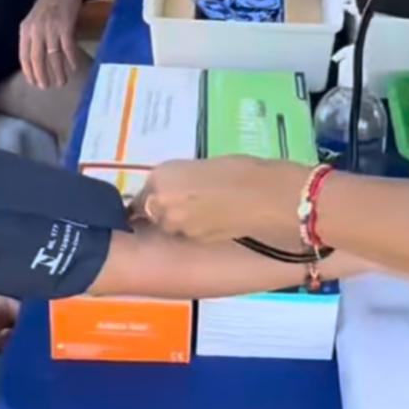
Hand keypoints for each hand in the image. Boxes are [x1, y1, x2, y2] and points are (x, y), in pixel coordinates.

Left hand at [19, 0, 82, 89]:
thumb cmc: (47, 7)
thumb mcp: (33, 21)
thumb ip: (32, 38)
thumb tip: (34, 61)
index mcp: (26, 30)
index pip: (24, 56)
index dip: (29, 72)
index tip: (34, 83)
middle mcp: (36, 30)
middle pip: (37, 59)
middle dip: (42, 76)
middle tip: (47, 87)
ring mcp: (51, 28)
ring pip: (53, 56)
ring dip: (58, 71)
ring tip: (62, 81)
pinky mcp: (65, 26)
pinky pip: (68, 47)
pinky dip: (70, 59)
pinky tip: (73, 67)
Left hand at [132, 157, 308, 245]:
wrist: (269, 196)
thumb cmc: (243, 169)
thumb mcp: (203, 165)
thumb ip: (180, 179)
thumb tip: (174, 190)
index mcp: (162, 177)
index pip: (139, 197)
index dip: (153, 197)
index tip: (163, 198)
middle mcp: (162, 204)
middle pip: (151, 213)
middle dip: (165, 209)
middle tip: (189, 201)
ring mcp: (178, 227)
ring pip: (170, 226)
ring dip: (180, 221)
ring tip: (206, 210)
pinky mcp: (196, 242)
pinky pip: (188, 234)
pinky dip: (196, 229)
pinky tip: (216, 219)